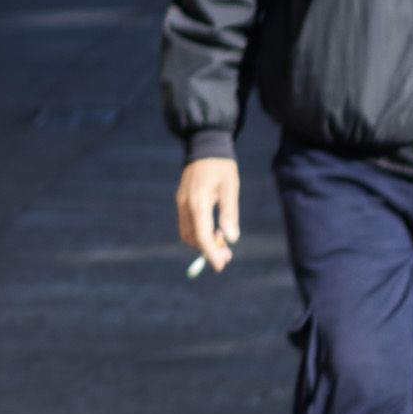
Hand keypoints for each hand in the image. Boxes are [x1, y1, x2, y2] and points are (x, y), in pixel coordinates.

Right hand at [176, 157, 241, 271]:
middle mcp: (185, 205)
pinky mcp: (181, 202)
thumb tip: (231, 239)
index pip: (201, 236)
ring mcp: (181, 203)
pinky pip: (186, 225)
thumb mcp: (230, 189)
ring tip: (222, 240)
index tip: (220, 266)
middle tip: (228, 254)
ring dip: (203, 243)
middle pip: (192, 238)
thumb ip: (229, 214)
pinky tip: (213, 230)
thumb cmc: (222, 167)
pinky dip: (198, 234)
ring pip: (187, 233)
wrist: (205, 147)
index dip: (210, 254)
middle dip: (208, 250)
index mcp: (198, 202)